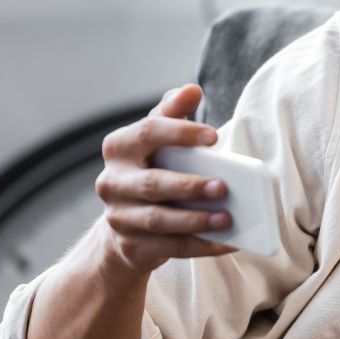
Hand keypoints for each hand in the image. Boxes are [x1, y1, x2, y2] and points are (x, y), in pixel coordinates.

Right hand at [93, 84, 235, 273]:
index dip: (181, 133)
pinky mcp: (131, 246)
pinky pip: (169, 248)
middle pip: (152, 183)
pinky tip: (228, 242)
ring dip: (195, 220)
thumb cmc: (150, 168)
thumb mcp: (156, 138)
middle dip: (189, 186)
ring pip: (158, 220)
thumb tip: (190, 90)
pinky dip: (201, 245)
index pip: (148, 133)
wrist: (126, 223)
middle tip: (223, 187)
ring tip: (226, 218)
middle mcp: (111, 182)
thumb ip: (171, 113)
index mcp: (119, 148)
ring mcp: (119, 217)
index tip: (214, 137)